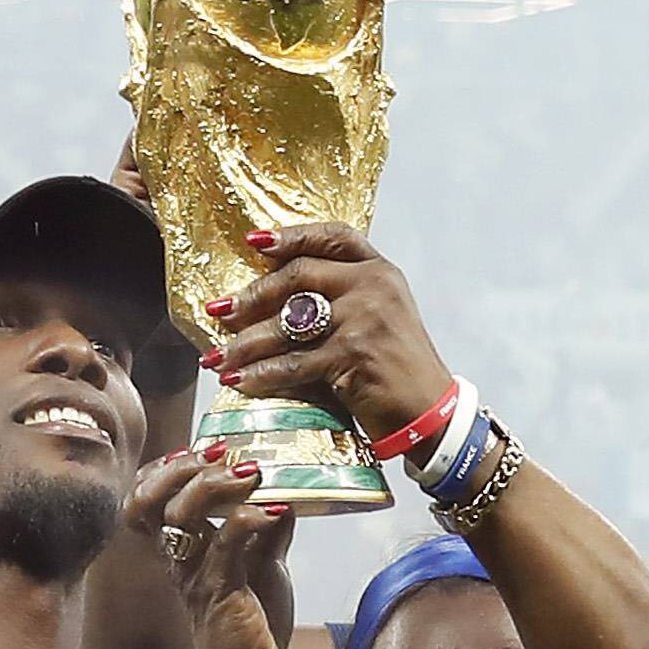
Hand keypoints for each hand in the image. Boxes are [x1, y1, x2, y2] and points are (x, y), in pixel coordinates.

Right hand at [128, 447, 299, 648]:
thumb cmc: (251, 622)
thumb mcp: (264, 563)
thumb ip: (270, 528)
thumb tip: (285, 495)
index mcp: (183, 547)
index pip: (148, 496)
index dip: (166, 468)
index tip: (204, 450)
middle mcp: (180, 557)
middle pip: (155, 498)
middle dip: (187, 467)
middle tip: (226, 455)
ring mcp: (196, 573)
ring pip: (181, 515)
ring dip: (214, 485)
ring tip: (251, 474)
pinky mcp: (219, 591)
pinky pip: (223, 544)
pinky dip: (248, 519)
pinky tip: (273, 511)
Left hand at [200, 220, 459, 447]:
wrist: (431, 413)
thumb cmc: (397, 369)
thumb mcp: (381, 318)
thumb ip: (342, 297)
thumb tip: (274, 296)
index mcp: (380, 270)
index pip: (332, 237)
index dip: (291, 235)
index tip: (254, 241)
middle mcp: (374, 286)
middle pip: (299, 276)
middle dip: (252, 296)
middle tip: (219, 311)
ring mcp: (365, 319)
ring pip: (288, 325)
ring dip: (246, 343)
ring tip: (217, 357)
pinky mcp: (354, 355)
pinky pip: (295, 363)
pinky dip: (262, 374)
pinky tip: (239, 381)